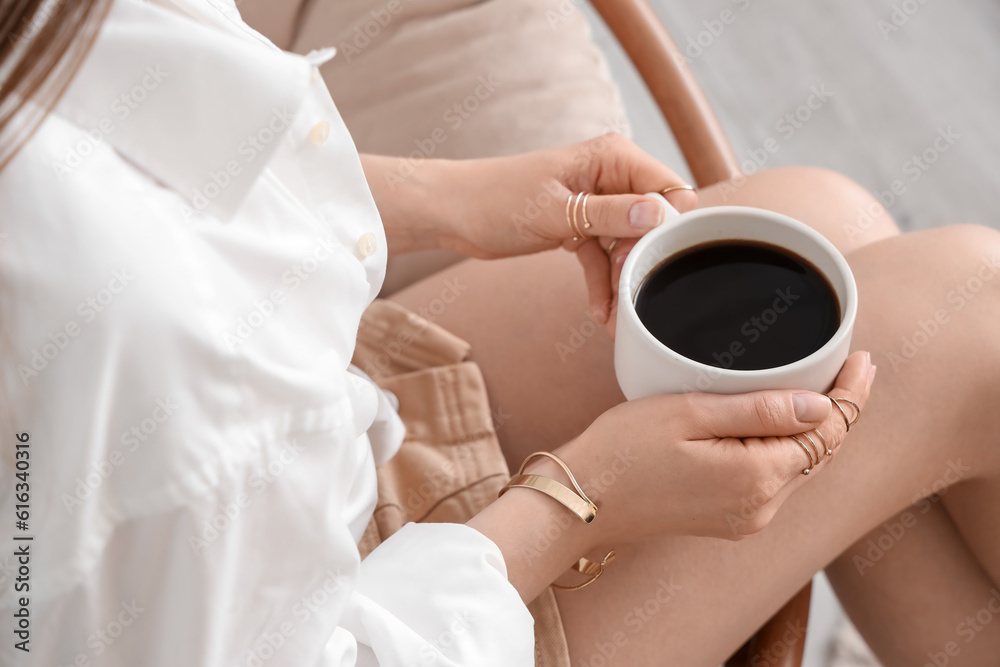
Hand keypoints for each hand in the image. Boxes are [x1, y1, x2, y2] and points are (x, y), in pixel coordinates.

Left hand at [431, 134, 696, 322]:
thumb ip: (610, 214)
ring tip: (618, 318)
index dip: (667, 228)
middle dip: (645, 261)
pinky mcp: (579, 225)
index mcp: (612, 157)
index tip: (651, 261)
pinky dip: (603, 282)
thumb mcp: (556, 211)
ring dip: (623, 281)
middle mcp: (610, 175)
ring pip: (629, 245)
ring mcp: (596, 202)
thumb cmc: (495, 200)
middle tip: (632, 295)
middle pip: (653, 223)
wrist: (452, 213)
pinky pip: (604, 257)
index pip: (669, 190)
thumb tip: (659, 215)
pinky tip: (600, 311)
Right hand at [546, 352, 875, 547]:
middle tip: (850, 365)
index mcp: (757, 477)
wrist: (582, 499)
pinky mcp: (730, 520)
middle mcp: (762, 506)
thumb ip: (758, 411)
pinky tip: (779, 423)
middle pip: (822, 452)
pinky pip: (775, 480)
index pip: (828, 432)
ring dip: (814, 430)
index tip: (864, 359)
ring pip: (800, 467)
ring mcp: (747, 518)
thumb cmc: (623, 448)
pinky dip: (785, 450)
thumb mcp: (689, 413)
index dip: (851, 394)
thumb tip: (821, 404)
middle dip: (840, 410)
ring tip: (818, 385)